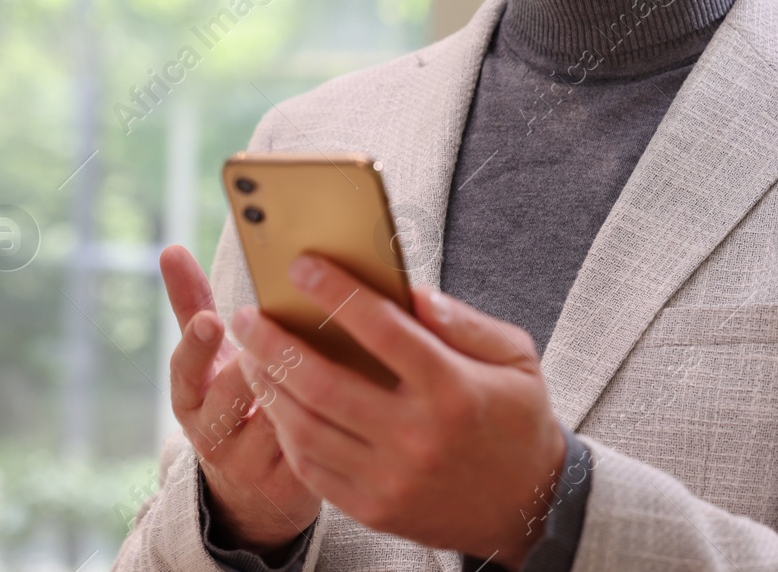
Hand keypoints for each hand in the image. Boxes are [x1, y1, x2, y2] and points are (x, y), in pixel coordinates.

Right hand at [160, 245, 320, 555]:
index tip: (213, 320)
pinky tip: (361, 385)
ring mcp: (250, 464)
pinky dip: (335, 413)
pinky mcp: (291, 484)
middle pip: (236, 391)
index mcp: (191, 398)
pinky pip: (314, 442)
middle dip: (265, 358)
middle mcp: (213, 434)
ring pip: (280, 415)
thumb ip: (191, 307)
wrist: (253, 492)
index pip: (185, 371)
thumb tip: (170, 248)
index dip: (198, 346)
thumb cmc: (234, 401)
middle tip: (294, 328)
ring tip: (334, 349)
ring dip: (307, 380)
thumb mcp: (208, 362)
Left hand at [230, 256, 567, 568]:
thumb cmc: (518, 419)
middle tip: (250, 315)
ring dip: (270, 387)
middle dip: (276, 343)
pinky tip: (276, 402)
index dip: (337, 293)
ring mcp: (391, 478)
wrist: (528, 507)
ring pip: (308, 427)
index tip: (302, 268)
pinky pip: (312, 467)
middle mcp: (417, 435)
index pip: (383, 330)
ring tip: (250, 355)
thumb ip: (463, 322)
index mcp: (453, 389)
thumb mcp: (515, 358)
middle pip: (325, 383)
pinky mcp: (374, 508)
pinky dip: (286, 430)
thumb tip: (409, 292)